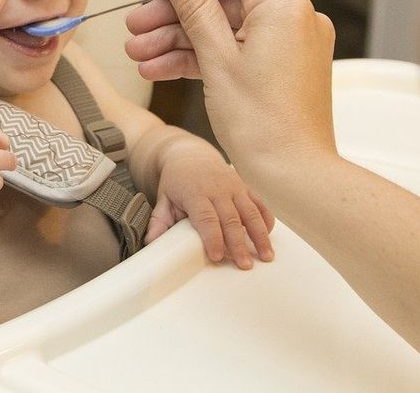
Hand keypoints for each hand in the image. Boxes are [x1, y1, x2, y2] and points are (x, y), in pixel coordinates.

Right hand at [124, 0, 336, 180]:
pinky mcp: (280, 70)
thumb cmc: (265, 125)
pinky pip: (235, 51)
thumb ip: (193, 5)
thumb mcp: (216, 57)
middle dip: (175, 12)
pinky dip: (201, 58)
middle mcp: (293, 20)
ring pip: (224, 28)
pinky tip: (161, 69)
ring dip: (179, 39)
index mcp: (284, 7)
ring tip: (139, 55)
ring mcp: (288, 46)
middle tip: (138, 25)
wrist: (294, 176)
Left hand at [145, 139, 274, 267]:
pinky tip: (268, 237)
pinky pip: (259, 204)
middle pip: (231, 218)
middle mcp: (218, 189)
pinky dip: (266, 220)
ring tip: (266, 256)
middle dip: (238, 243)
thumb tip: (150, 243)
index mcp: (195, 192)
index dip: (212, 237)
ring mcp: (234, 186)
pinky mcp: (245, 187)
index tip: (217, 256)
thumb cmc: (176, 181)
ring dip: (260, 235)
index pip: (206, 217)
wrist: (190, 154)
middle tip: (244, 265)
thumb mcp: (163, 198)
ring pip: (250, 212)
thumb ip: (158, 220)